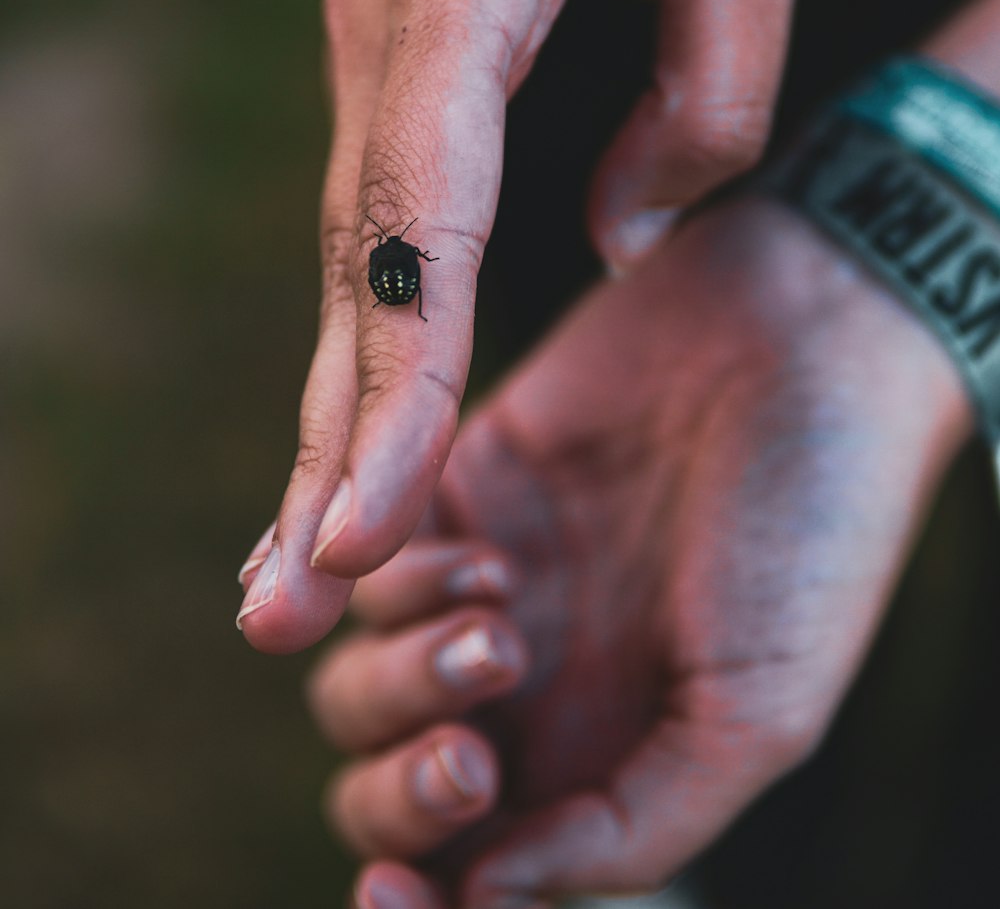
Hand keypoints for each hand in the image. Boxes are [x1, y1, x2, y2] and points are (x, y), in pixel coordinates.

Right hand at [237, 0, 802, 650]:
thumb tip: (625, 235)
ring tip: (290, 579)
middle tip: (286, 607)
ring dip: (320, 422)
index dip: (397, 371)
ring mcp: (370, 73)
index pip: (416, 214)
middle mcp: (383, 49)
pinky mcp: (389, 92)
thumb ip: (703, 88)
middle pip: (349, 271)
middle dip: (327, 443)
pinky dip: (356, 357)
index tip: (367, 513)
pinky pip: (368, 245)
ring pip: (341, 273)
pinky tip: (340, 443)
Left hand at [305, 196, 969, 903]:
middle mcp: (533, 682)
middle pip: (392, 783)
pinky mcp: (455, 486)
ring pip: (361, 677)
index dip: (414, 899)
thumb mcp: (759, 711)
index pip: (474, 866)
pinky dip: (384, 579)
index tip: (394, 893)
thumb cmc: (808, 532)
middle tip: (471, 751)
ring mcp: (487, 583)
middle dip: (405, 790)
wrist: (799, 342)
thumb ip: (635, 825)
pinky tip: (483, 556)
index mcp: (604, 757)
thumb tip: (495, 894)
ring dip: (407, 672)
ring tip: (504, 615)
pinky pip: (357, 563)